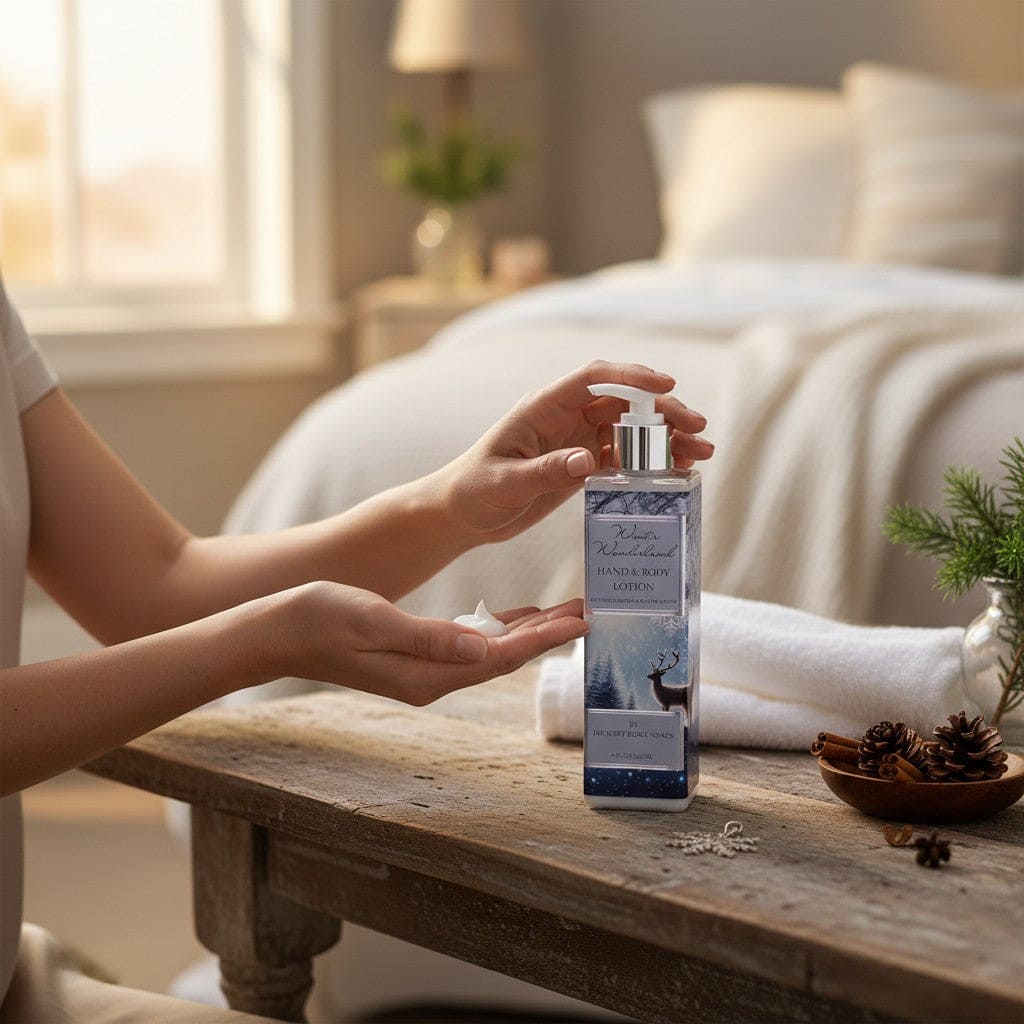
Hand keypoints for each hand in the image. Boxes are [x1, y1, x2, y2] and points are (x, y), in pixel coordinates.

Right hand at [262, 582, 586, 705]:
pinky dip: (498, 629)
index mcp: (425, 675)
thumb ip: (428, 638)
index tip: (581, 621)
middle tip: (590, 612)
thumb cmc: (317, 619)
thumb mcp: (373, 621)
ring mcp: (422, 671)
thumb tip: (483, 650)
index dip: (543, 638)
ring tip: (566, 612)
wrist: (274, 631)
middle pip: (504, 656)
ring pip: (491, 651)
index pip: (499, 657)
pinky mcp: (414, 655)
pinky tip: (515, 617)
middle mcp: (431, 679)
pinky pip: (469, 645)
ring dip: (529, 631)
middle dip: (548, 635)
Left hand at [436, 359, 712, 541]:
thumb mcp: (504, 483)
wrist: (460, 514)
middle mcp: (564, 417)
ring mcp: (576, 440)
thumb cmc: (473, 491)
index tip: (664, 386)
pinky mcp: (582, 464)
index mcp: (543, 407)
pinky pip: (624, 456)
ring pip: (631, 429)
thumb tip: (586, 460)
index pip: (593, 378)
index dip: (631, 377)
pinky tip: (678, 471)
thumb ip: (543, 471)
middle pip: (623, 402)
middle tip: (697, 427)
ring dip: (666, 437)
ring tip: (701, 451)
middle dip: (663, 411)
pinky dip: (652, 461)